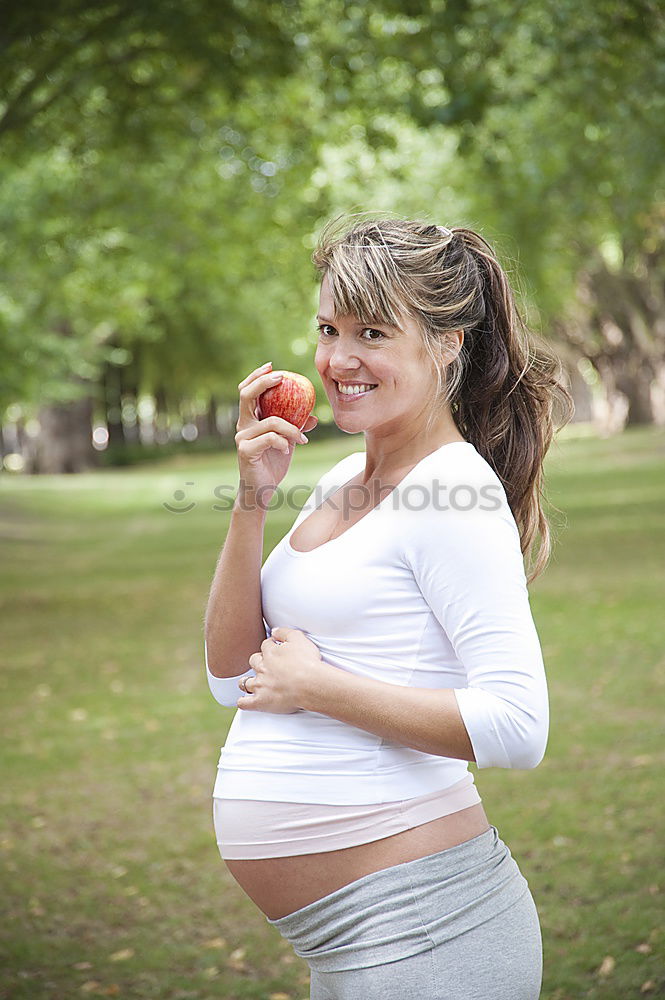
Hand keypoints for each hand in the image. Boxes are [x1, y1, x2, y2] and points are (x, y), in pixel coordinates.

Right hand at [235, 362, 317, 503]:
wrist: (262, 490)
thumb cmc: (273, 463)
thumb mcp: (288, 442)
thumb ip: (296, 427)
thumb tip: (314, 417)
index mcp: (250, 419)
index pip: (247, 391)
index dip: (257, 376)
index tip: (272, 366)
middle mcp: (243, 425)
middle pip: (246, 395)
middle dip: (264, 382)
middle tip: (282, 378)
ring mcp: (242, 438)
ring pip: (270, 421)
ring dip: (291, 428)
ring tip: (302, 438)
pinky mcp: (246, 451)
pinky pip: (270, 438)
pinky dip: (284, 441)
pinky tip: (289, 450)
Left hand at [236, 626, 326, 713]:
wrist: (310, 684)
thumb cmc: (308, 662)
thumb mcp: (299, 638)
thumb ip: (284, 632)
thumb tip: (274, 631)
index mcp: (270, 653)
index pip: (265, 646)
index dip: (271, 647)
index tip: (276, 649)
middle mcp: (262, 668)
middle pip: (253, 662)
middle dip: (258, 662)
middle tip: (266, 666)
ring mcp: (260, 686)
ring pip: (245, 683)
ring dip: (248, 682)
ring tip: (254, 683)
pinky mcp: (260, 702)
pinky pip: (244, 703)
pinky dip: (244, 702)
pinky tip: (247, 701)